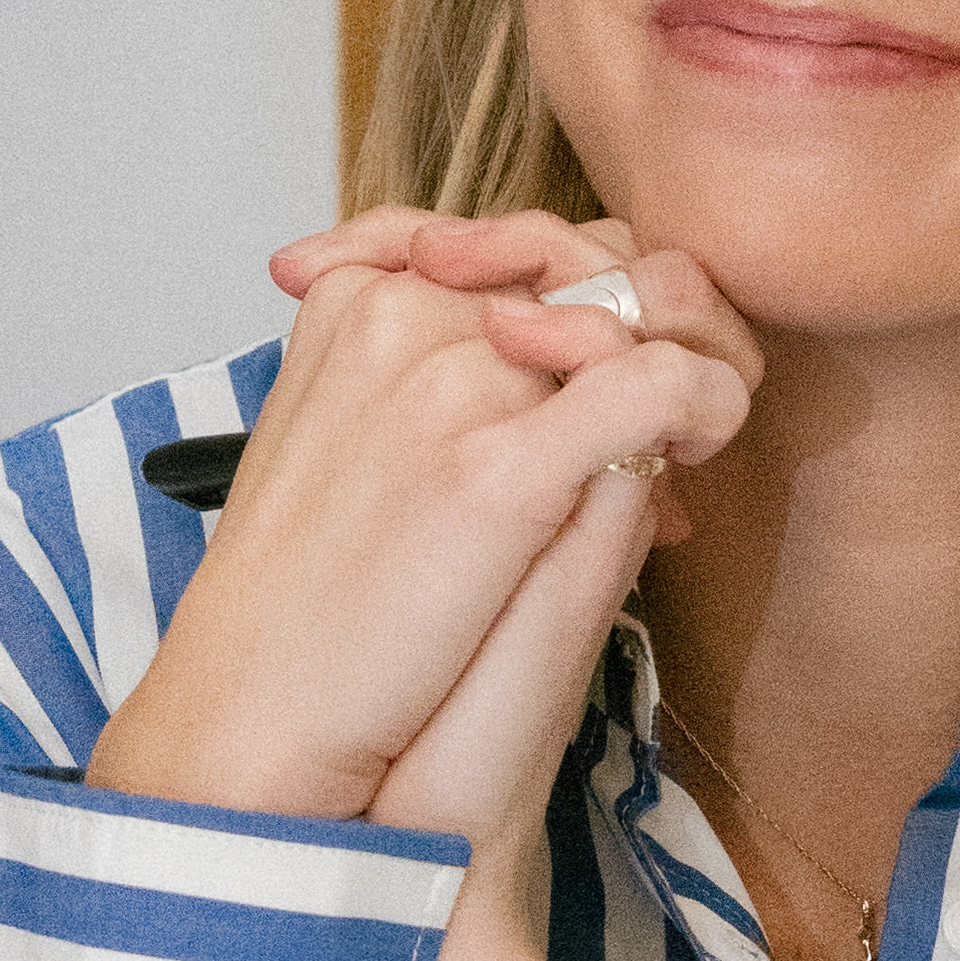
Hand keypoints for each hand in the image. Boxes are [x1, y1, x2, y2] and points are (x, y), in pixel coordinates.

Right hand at [90, 214, 747, 831]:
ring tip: (678, 456)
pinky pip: (658, 383)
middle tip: (660, 424)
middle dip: (646, 330)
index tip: (587, 386)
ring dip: (684, 366)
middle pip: (595, 263)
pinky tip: (702, 448)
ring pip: (639, 312)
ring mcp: (456, 380)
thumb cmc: (304, 607)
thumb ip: (441, 383)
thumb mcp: (357, 453)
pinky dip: (705, 403)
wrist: (254, 715)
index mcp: (364, 298)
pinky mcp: (501, 464)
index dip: (583, 306)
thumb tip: (549, 369)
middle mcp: (409, 311)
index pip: (525, 245)